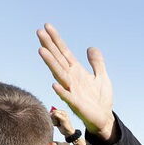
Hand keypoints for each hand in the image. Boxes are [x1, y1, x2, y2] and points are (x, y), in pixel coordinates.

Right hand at [37, 24, 114, 140]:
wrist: (104, 118)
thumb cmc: (100, 98)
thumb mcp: (102, 77)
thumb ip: (97, 63)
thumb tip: (91, 47)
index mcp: (76, 71)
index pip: (64, 52)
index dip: (56, 39)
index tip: (47, 26)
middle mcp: (71, 78)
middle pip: (58, 59)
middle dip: (49, 46)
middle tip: (39, 32)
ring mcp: (71, 90)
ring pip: (59, 74)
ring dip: (50, 63)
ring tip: (41, 50)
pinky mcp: (75, 104)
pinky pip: (67, 96)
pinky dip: (61, 91)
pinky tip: (54, 84)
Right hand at [50, 108, 74, 136]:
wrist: (67, 132)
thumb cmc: (67, 125)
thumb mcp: (63, 119)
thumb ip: (58, 115)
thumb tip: (52, 112)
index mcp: (62, 112)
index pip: (54, 111)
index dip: (54, 115)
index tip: (58, 119)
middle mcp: (60, 114)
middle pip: (52, 114)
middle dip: (54, 119)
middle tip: (58, 122)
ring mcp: (58, 117)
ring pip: (51, 118)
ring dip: (54, 121)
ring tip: (58, 124)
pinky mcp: (56, 121)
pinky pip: (51, 121)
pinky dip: (54, 123)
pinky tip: (57, 125)